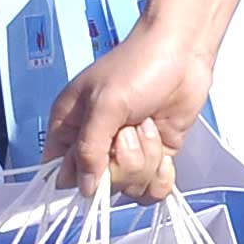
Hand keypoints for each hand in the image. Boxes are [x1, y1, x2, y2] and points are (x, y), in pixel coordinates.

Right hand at [42, 22, 216, 195]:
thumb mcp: (105, 104)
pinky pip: (152, 190)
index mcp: (69, 127)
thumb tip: (84, 187)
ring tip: (147, 126)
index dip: (80, 176)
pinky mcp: (152, 158)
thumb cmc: (138, 65)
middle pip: (100, 185)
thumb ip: (89, 148)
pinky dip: (162, 175)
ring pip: (129, 188)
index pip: (61, 172)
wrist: (183, 53)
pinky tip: (163, 149)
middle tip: (129, 130)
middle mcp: (95, 143)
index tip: (101, 164)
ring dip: (146, 160)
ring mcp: (125, 153)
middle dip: (122, 162)